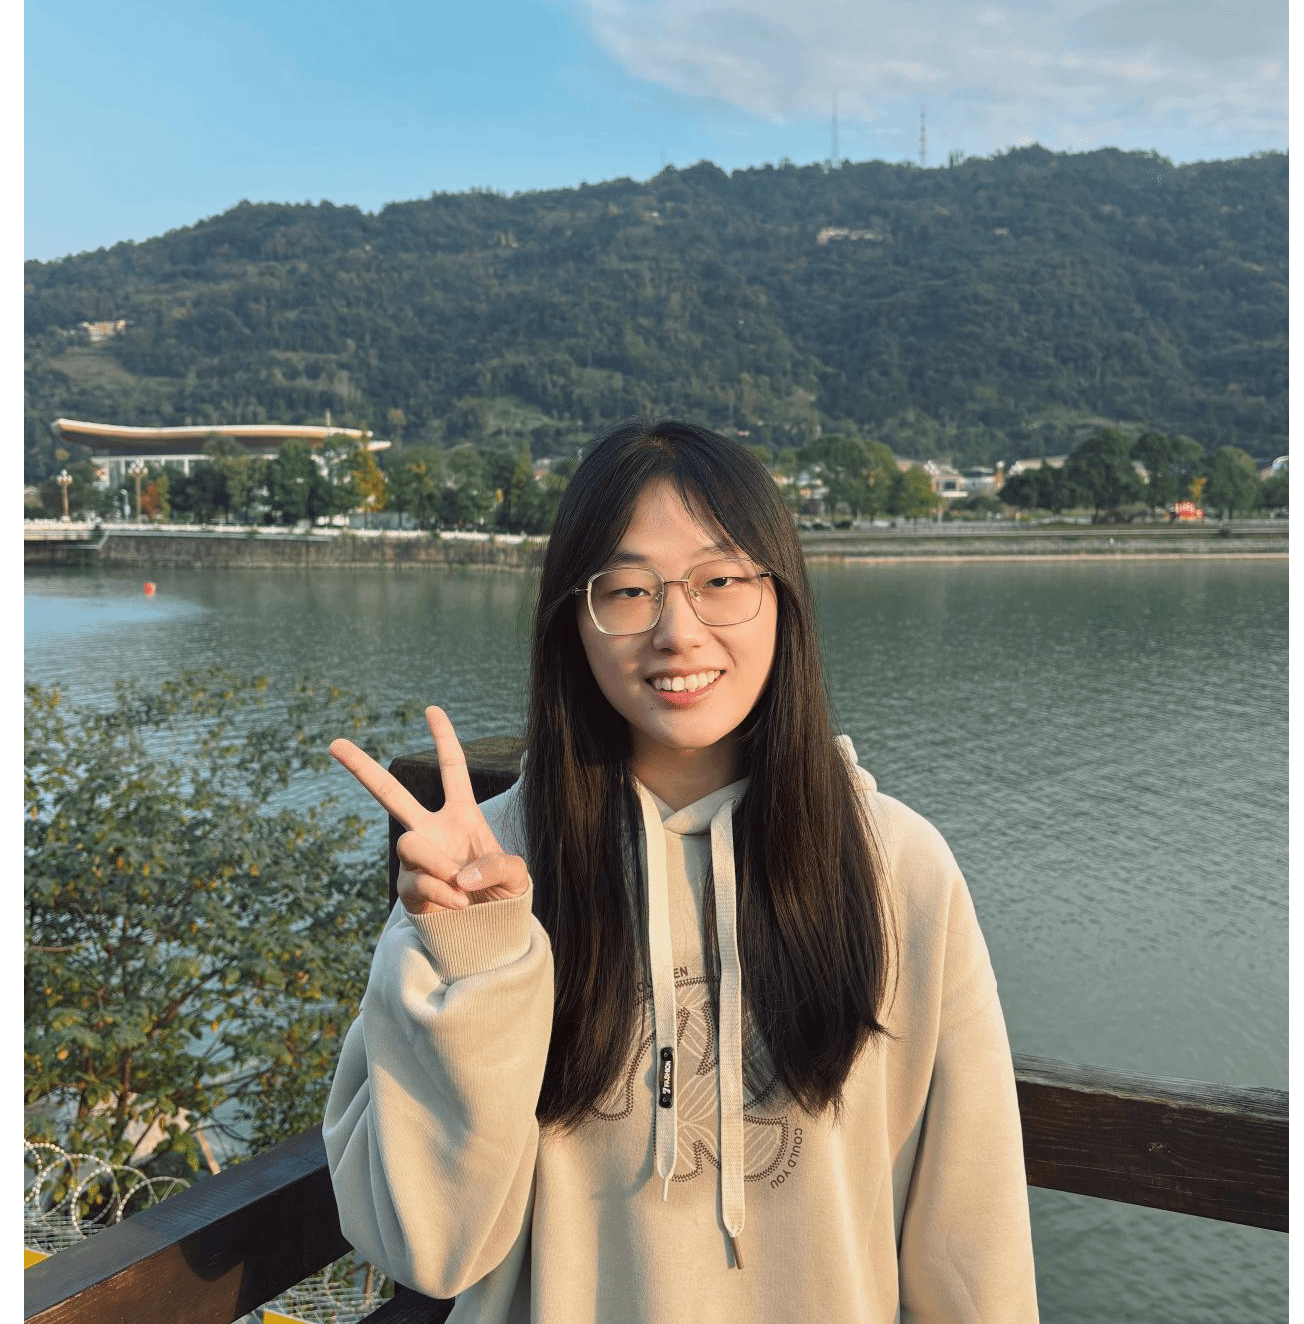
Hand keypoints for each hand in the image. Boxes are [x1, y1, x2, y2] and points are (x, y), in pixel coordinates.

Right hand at [329, 706, 528, 914]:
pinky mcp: (409, 889)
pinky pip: (414, 882)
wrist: (489, 930)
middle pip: (391, 794)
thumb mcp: (515, 875)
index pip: (452, 769)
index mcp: (461, 815)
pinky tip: (459, 903)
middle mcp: (432, 831)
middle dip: (361, 768)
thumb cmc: (503, 893)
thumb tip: (459, 873)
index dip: (444, 739)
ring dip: (436, 864)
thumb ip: (497, 866)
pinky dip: (439, 892)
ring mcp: (417, 859)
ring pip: (408, 844)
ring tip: (461, 885)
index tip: (432, 710)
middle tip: (334, 743)